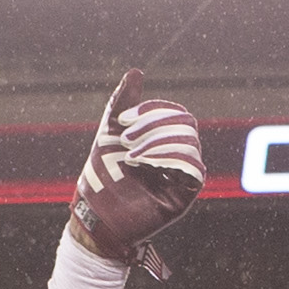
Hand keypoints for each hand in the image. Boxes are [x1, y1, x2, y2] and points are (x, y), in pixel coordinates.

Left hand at [72, 69, 203, 278]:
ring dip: (158, 142)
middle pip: (186, 126)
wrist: (94, 216)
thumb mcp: (109, 134)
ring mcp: (181, 177)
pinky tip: (145, 163)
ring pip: (190, 144)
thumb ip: (122, 104)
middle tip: (125, 139)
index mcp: (164, 141)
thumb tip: (136, 72)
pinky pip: (193, 170)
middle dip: (155, 126)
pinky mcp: (182, 197)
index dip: (154, 110)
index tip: (124, 119)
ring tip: (131, 156)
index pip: (176, 114)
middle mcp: (177, 157)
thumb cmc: (101, 177)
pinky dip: (170, 159)